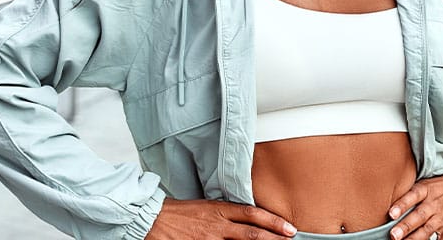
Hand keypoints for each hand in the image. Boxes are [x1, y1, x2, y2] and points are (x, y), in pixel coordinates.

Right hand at [145, 198, 296, 239]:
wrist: (153, 219)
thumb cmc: (181, 212)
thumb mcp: (207, 206)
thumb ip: (228, 214)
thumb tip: (250, 221)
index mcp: (219, 210)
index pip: (252, 214)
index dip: (273, 222)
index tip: (290, 229)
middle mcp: (216, 225)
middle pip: (251, 234)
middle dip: (273, 239)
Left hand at [384, 173, 442, 239]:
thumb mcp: (428, 182)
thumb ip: (412, 193)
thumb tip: (391, 205)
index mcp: (426, 190)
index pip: (412, 196)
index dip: (401, 205)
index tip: (391, 214)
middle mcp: (434, 203)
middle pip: (418, 216)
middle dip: (405, 227)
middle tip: (393, 235)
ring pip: (427, 230)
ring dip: (414, 238)